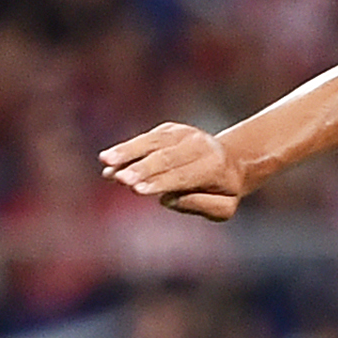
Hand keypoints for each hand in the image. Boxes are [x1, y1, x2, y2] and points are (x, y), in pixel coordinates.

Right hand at [98, 123, 245, 220]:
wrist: (232, 160)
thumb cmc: (224, 191)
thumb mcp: (224, 207)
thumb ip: (201, 205)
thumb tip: (168, 198)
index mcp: (214, 166)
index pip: (182, 175)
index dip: (158, 182)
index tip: (137, 190)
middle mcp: (198, 144)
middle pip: (165, 156)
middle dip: (141, 168)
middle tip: (120, 179)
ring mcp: (183, 133)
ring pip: (152, 142)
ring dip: (127, 152)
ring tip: (105, 161)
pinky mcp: (169, 130)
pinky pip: (145, 139)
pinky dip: (127, 148)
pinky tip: (108, 160)